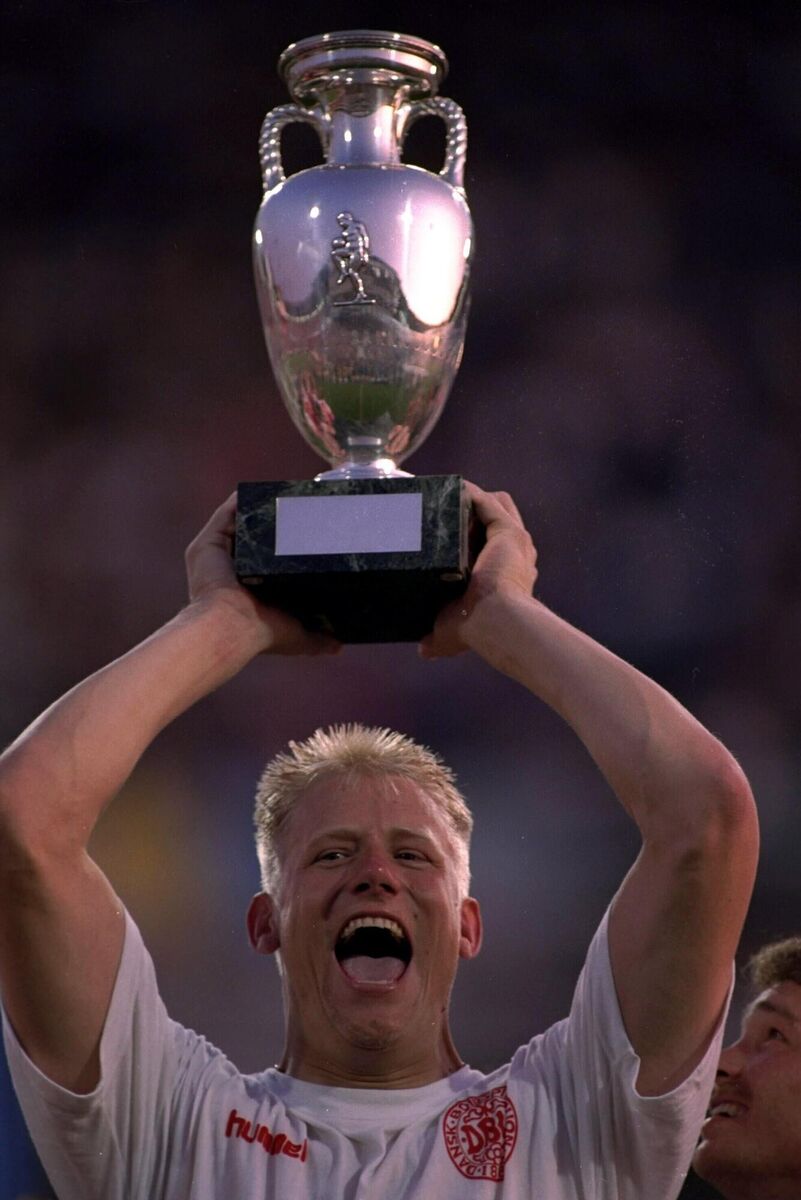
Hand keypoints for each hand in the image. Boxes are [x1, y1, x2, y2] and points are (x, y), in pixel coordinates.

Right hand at [184, 493, 340, 655]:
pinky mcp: (208, 543)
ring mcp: (219, 553)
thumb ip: (317, 639)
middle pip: (253, 535)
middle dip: (274, 521)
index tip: (308, 530)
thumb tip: (339, 646)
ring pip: (240, 521)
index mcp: (249, 585)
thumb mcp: (298, 636)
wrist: (232, 627)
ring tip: (285, 494)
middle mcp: (231, 567)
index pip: (267, 558)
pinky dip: (241, 500)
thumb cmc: (262, 634)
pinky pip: (226, 513)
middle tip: (300, 508)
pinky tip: (262, 491)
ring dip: (259, 507)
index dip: (286, 544)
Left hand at [419, 483, 536, 658]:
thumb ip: (438, 639)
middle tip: (445, 512)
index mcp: (507, 577)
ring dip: (475, 497)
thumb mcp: (452, 636)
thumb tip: (425, 650)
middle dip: (476, 512)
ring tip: (445, 493)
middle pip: (500, 519)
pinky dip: (470, 491)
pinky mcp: (508, 531)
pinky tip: (450, 486)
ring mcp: (514, 542)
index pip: (493, 547)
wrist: (495, 622)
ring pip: (499, 505)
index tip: (449, 536)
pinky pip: (489, 501)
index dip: (474, 539)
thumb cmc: (477, 632)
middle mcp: (516, 556)